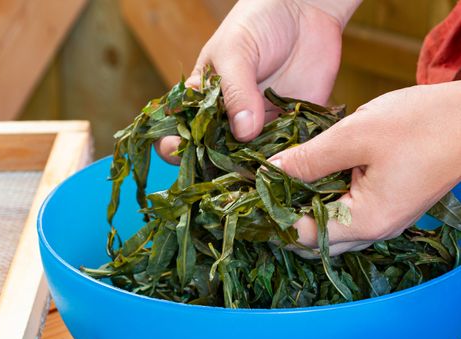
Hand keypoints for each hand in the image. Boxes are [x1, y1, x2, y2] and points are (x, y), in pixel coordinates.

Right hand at [156, 0, 360, 163]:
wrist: (304, 9)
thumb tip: (243, 132)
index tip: (180, 154)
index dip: (174, 148)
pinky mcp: (290, 126)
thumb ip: (235, 90)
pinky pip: (285, 151)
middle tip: (225, 178)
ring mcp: (259, 126)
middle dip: (214, 171)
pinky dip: (285, 164)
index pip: (179, 131)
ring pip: (249, 160)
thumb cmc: (257, 22)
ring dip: (251, 174)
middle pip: (213, 155)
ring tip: (256, 182)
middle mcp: (228, 119)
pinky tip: (285, 172)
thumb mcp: (235, 50)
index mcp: (203, 100)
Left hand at [268, 81, 460, 255]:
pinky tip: (310, 177)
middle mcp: (373, 230)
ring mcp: (382, 220)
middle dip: (284, 218)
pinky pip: (345, 214)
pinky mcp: (386, 206)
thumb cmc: (421, 125)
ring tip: (279, 182)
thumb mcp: (355, 136)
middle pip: (314, 240)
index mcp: (365, 221)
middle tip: (260, 190)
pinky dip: (323, 201)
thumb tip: (270, 171)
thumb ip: (309, 158)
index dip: (273, 217)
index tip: (249, 195)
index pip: (303, 236)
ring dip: (303, 210)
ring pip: (329, 229)